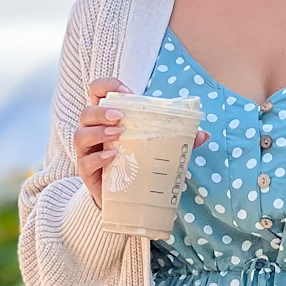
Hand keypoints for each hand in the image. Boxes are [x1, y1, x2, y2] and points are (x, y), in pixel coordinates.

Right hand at [72, 78, 207, 208]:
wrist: (126, 198)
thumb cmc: (137, 164)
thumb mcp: (156, 148)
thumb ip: (178, 140)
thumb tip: (204, 134)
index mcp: (108, 118)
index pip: (98, 91)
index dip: (108, 86)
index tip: (127, 93)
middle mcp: (94, 131)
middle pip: (87, 112)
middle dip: (101, 111)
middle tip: (120, 117)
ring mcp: (88, 152)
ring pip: (81, 134)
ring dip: (98, 131)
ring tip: (117, 133)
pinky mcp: (87, 173)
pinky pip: (85, 163)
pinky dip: (98, 158)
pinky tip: (112, 157)